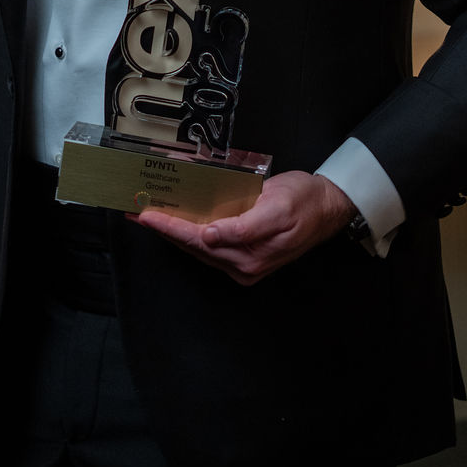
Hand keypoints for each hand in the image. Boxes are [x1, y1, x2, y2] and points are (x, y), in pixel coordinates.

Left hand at [131, 170, 355, 285]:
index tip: (146, 215)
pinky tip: (179, 219)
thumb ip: (244, 226)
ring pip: (198, 247)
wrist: (329, 207)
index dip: (170, 227)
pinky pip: (210, 243)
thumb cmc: (305, 202)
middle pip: (192, 247)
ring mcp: (242, 262)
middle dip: (163, 230)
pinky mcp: (244, 253)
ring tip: (150, 215)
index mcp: (249, 255)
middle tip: (136, 212)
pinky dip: (191, 230)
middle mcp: (241, 265)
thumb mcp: (277, 207)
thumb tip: (210, 237)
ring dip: (173, 231)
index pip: (198, 241)